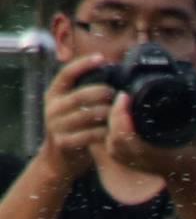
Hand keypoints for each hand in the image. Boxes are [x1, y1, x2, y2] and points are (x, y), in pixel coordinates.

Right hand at [40, 57, 110, 173]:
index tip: (102, 58)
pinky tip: (114, 131)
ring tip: (120, 112)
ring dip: (107, 114)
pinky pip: (90, 135)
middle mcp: (52, 107)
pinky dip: (105, 133)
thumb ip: (83, 93)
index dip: (83, 64)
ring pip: (87, 115)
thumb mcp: (71, 107)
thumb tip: (109, 75)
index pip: (66, 74)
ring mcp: (56, 125)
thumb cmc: (73, 129)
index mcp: (53, 94)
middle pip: (81, 95)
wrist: (58, 160)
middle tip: (118, 95)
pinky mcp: (64, 142)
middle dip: (103, 93)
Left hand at [108, 98, 195, 179]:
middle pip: (115, 136)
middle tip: (122, 96)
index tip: (125, 96)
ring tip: (120, 105)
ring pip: (110, 141)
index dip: (121, 115)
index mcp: (156, 156)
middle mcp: (141, 160)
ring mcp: (131, 162)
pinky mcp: (124, 160)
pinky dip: (110, 130)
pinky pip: (109, 144)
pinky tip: (116, 116)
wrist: (186, 170)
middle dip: (114, 114)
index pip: (127, 136)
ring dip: (112, 121)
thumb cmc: (194, 150)